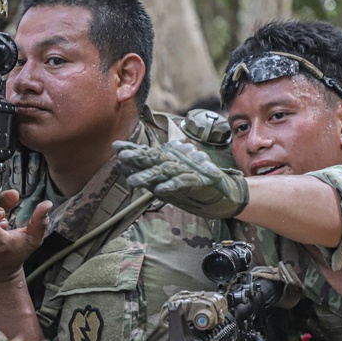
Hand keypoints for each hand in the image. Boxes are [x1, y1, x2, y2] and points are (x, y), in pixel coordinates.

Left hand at [114, 140, 248, 218]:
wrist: (225, 193)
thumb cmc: (194, 187)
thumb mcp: (167, 182)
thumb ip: (147, 175)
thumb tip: (122, 167)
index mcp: (169, 161)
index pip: (148, 154)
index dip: (133, 150)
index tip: (116, 147)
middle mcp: (177, 163)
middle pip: (155, 159)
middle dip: (137, 157)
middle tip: (121, 155)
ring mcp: (188, 171)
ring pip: (166, 171)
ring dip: (149, 176)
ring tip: (132, 181)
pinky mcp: (200, 181)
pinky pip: (184, 183)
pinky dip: (172, 186)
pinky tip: (160, 190)